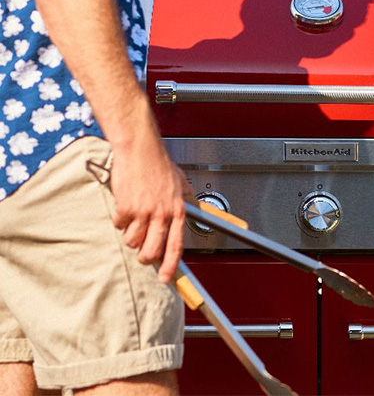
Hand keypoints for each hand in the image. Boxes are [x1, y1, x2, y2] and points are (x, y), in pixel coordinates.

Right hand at [110, 128, 192, 282]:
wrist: (141, 151)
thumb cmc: (159, 164)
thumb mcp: (181, 183)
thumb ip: (187, 199)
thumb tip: (201, 210)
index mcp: (178, 210)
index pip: (176, 245)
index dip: (170, 265)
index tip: (165, 277)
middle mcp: (162, 214)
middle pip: (151, 251)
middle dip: (144, 257)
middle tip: (141, 251)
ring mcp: (144, 212)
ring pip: (132, 241)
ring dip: (130, 233)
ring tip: (134, 216)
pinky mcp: (126, 208)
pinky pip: (119, 225)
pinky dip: (119, 218)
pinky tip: (126, 203)